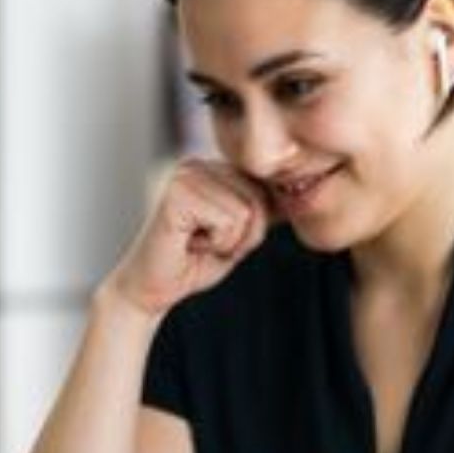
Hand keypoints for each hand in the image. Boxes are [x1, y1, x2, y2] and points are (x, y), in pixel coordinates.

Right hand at [105, 158, 273, 316]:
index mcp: (213, 169)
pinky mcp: (178, 194)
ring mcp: (186, 175)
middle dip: (244, 234)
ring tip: (198, 243)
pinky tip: (190, 243)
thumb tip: (301, 192)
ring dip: (229, 241)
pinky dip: (216, 243)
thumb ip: (263, 211)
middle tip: (208, 243)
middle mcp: (198, 163)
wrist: (152, 289)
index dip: (254, 225)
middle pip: (259, 198)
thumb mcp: (241, 233)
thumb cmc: (194, 262)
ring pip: (247, 211)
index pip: (265, 188)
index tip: (219, 238)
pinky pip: (228, 221)